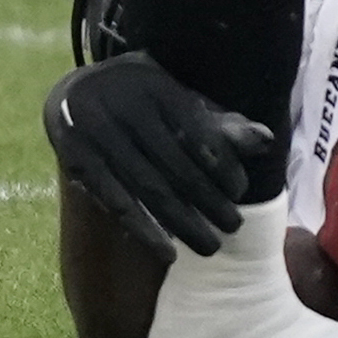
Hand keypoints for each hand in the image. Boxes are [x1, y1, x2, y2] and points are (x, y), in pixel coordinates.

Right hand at [43, 55, 267, 261]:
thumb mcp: (176, 98)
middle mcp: (124, 105)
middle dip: (208, 198)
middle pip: (174, 163)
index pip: (196, 130)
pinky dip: (143, 228)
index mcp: (155, 85)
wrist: (71, 93)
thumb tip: (265, 140)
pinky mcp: (74, 158)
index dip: (221, 162)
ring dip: (182, 221)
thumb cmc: (140, 99)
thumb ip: (217, 121)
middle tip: (233, 225)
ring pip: (148, 186)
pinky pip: (114, 200)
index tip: (240, 190)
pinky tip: (168, 251)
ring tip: (210, 246)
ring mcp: (96, 131)